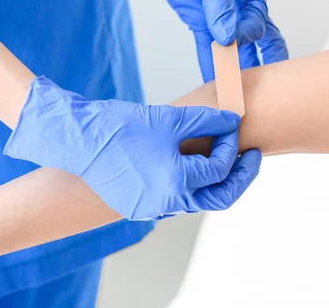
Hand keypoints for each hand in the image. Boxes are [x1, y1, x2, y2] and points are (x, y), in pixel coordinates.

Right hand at [4, 77, 261, 220]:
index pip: (220, 168)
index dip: (231, 146)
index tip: (232, 128)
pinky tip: (191, 167)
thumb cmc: (120, 128)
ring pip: (197, 201)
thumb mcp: (169, 119)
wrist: (77, 141)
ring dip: (214, 183)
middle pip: (219, 198)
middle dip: (240, 177)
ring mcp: (152, 209)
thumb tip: (232, 121)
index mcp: (177, 182)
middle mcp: (168, 203)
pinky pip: (175, 200)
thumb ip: (207, 121)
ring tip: (223, 160)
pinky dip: (191, 186)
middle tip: (251, 158)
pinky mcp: (139, 206)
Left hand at [127, 0, 288, 81]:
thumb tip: (227, 36)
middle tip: (258, 90)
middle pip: (259, 42)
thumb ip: (219, 4)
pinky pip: (208, 48)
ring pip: (234, 50)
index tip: (231, 40)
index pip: (258, 24)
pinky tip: (213, 83)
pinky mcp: (201, 23)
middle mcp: (241, 7)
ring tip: (233, 93)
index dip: (246, 36)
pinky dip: (211, 65)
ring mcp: (221, 17)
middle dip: (260, 65)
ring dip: (234, 70)